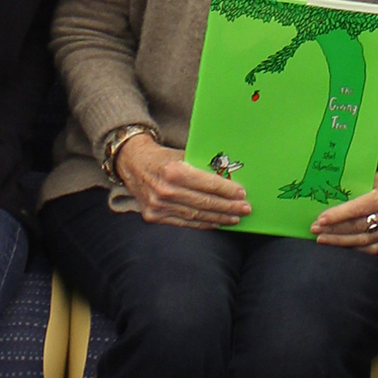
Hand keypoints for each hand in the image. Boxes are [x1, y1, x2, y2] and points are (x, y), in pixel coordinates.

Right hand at [116, 134, 251, 228]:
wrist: (132, 163)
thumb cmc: (163, 157)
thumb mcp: (181, 153)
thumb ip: (201, 165)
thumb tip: (227, 175)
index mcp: (173, 170)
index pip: (206, 184)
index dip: (226, 190)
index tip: (242, 193)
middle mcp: (165, 190)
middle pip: (203, 203)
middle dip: (227, 207)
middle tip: (245, 209)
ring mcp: (158, 206)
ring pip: (195, 216)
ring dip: (218, 218)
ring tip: (234, 218)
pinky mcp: (153, 216)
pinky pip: (183, 223)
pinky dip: (202, 224)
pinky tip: (216, 223)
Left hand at [311, 163, 377, 253]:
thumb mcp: (369, 178)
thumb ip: (352, 190)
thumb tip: (326, 198)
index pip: (357, 209)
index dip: (337, 215)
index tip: (320, 219)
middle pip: (357, 227)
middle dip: (333, 229)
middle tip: (315, 228)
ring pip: (361, 240)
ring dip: (339, 241)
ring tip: (322, 238)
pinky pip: (369, 249)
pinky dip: (352, 247)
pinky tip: (339, 245)